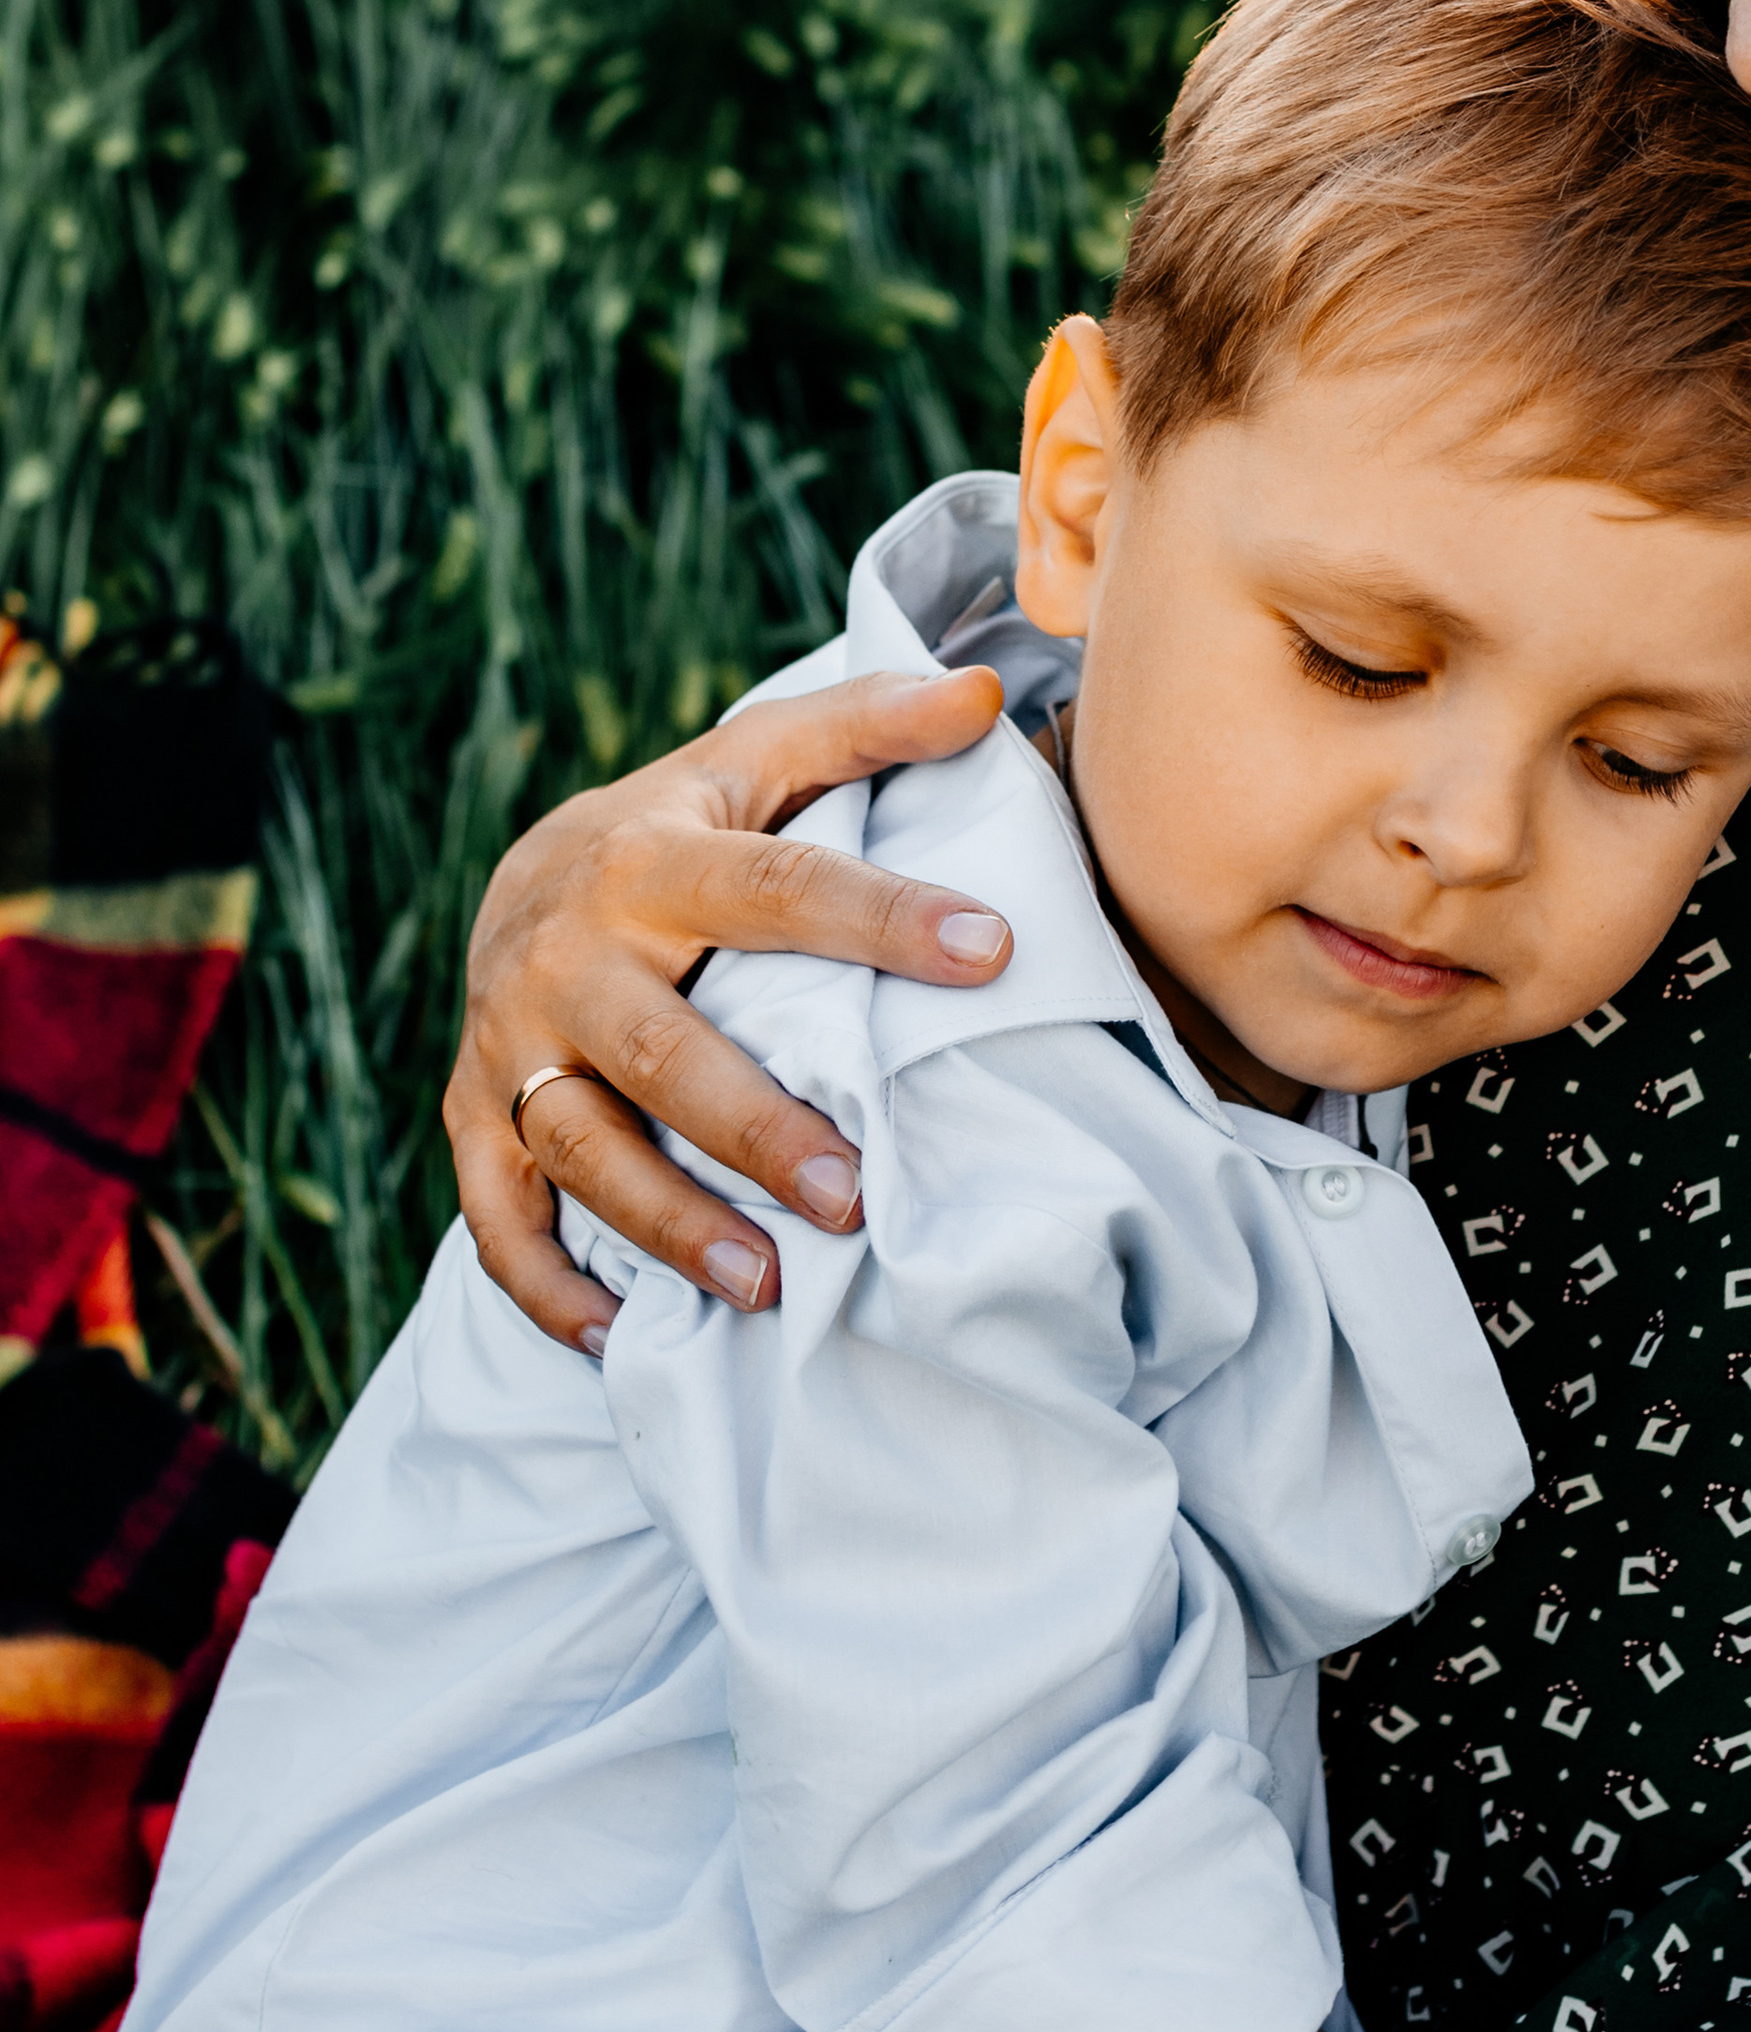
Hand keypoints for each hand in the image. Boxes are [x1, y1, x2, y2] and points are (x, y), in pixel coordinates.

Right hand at [451, 664, 1014, 1352]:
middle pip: (662, 1052)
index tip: (993, 950)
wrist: (516, 883)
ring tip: (768, 1287)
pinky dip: (548, 1288)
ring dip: (669, 1225)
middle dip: (756, 1129)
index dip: (883, 918)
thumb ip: (863, 728)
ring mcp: (510, 1051)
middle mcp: (565, 958)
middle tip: (854, 1195)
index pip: (776, 888)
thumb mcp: (754, 763)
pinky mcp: (474, 1125)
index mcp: (647, 859)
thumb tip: (983, 692)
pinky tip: (623, 1339)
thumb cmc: (679, 831)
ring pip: (581, 1149)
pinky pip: (498, 1222)